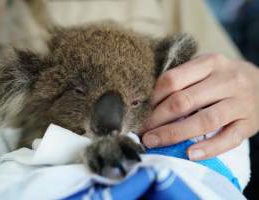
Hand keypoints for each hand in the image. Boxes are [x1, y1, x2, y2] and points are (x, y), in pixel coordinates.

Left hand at [142, 54, 258, 159]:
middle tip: (142, 131)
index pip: (173, 80)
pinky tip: (189, 154)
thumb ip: (182, 81)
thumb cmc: (222, 79)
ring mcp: (240, 103)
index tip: (139, 112)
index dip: (152, 98)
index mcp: (210, 63)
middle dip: (158, 119)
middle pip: (184, 101)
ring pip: (204, 121)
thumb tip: (147, 103)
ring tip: (153, 142)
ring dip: (174, 134)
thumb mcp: (205, 69)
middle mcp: (227, 80)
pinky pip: (228, 139)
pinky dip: (208, 148)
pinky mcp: (249, 124)